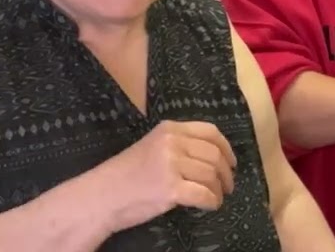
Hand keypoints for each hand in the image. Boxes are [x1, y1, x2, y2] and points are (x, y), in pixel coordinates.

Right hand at [103, 120, 237, 230]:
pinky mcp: (171, 188)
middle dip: (226, 173)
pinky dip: (212, 201)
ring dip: (219, 189)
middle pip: (214, 154)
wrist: (102, 196)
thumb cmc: (125, 174)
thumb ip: (178, 145)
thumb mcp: (152, 147)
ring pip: (211, 175)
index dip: (226, 148)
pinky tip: (210, 206)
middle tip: (227, 186)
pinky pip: (204, 194)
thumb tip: (211, 157)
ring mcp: (171, 165)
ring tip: (217, 197)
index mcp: (169, 129)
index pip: (210, 131)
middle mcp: (172, 142)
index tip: (231, 162)